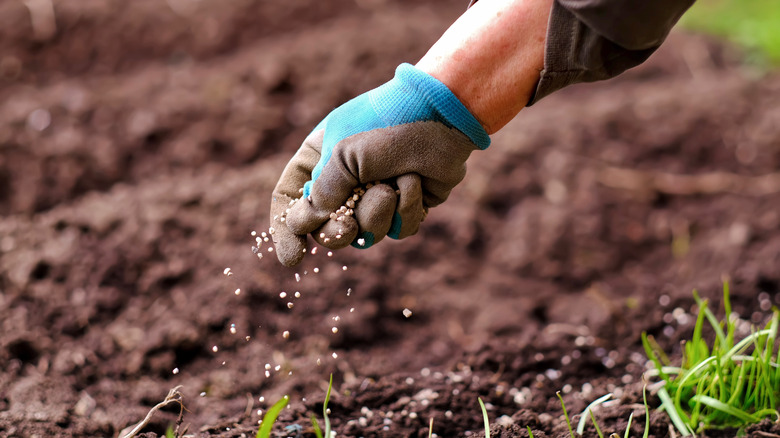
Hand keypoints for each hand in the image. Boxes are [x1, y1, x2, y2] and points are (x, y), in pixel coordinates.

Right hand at [270, 63, 489, 266]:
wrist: (442, 115)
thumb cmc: (387, 124)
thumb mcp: (343, 154)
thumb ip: (322, 192)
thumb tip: (305, 224)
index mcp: (319, 159)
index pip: (290, 199)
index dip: (286, 230)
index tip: (293, 258)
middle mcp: (345, 181)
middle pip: (326, 229)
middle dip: (338, 232)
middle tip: (347, 228)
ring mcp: (376, 195)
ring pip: (365, 235)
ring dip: (377, 214)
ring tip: (391, 185)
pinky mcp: (407, 206)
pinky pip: (398, 231)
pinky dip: (406, 210)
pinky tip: (415, 182)